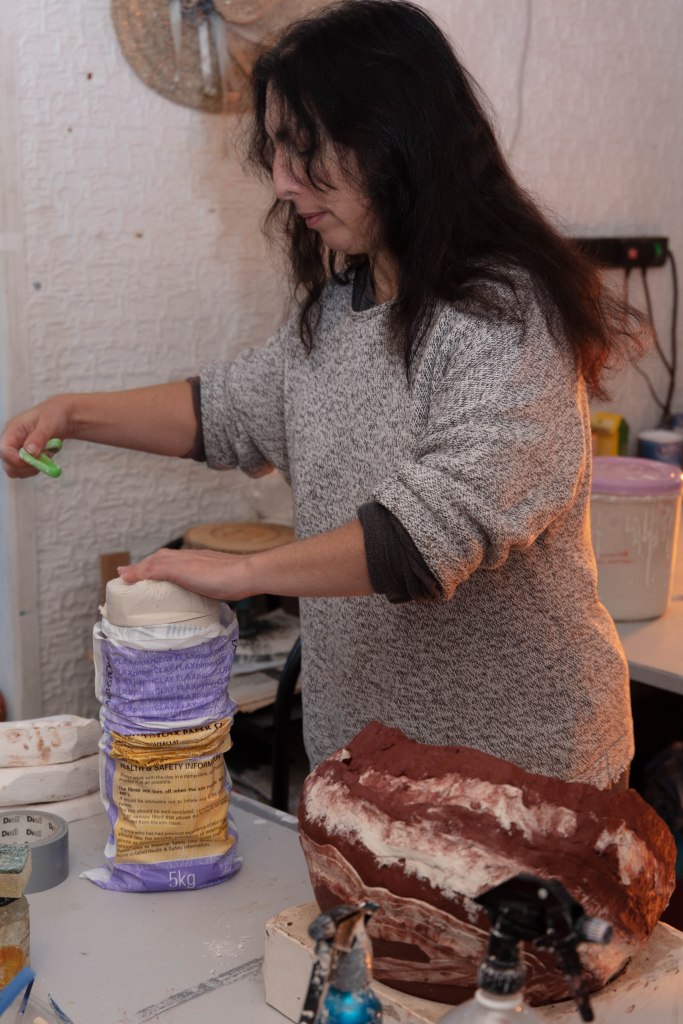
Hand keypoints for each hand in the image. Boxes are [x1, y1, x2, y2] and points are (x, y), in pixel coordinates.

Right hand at [0, 397, 70, 478]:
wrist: (63, 417)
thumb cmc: (54, 415)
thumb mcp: (49, 423)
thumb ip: (39, 437)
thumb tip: (30, 452)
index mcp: (12, 430)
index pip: (4, 450)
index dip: (17, 460)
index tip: (35, 459)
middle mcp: (11, 442)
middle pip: (8, 464)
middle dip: (26, 467)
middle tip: (44, 459)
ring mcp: (17, 451)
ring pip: (16, 471)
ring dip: (33, 468)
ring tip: (46, 454)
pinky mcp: (24, 458)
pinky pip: (26, 471)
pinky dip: (37, 468)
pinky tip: (46, 457)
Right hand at [118, 548, 254, 601]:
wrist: (247, 576)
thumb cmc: (214, 575)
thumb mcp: (178, 571)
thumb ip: (153, 569)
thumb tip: (124, 571)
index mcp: (174, 558)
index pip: (148, 563)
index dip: (135, 571)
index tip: (122, 582)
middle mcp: (185, 559)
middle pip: (159, 564)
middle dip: (145, 574)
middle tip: (133, 588)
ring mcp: (198, 568)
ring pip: (174, 571)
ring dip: (161, 579)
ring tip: (153, 591)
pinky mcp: (210, 578)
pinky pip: (187, 580)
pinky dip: (178, 585)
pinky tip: (181, 593)